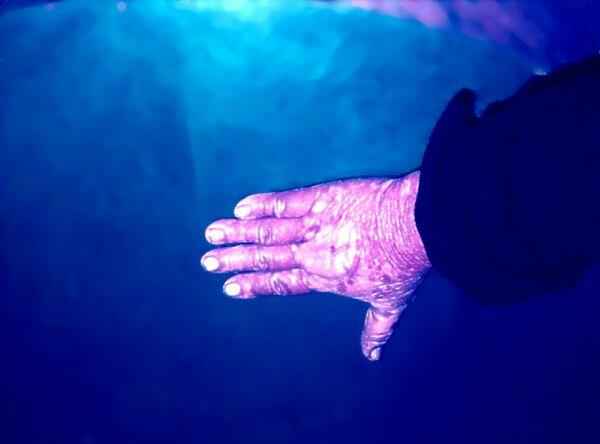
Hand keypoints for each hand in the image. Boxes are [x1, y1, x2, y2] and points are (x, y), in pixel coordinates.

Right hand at [201, 171, 430, 360]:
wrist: (417, 226)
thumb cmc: (404, 265)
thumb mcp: (390, 303)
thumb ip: (376, 330)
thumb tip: (372, 357)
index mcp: (324, 277)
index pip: (280, 283)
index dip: (254, 285)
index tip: (229, 287)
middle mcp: (311, 252)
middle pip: (265, 258)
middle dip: (234, 260)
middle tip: (206, 261)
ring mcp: (315, 225)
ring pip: (268, 230)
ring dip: (238, 233)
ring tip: (211, 233)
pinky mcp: (322, 198)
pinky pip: (287, 202)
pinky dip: (263, 204)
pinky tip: (241, 206)